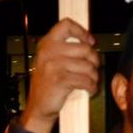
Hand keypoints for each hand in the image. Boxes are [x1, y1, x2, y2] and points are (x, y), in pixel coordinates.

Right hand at [20, 18, 100, 132]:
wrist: (39, 107)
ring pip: (88, 66)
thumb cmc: (49, 84)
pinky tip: (88, 90)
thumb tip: (90, 42)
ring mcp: (53, 65)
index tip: (89, 42)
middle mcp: (48, 52)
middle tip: (91, 69)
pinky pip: (86, 80)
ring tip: (89, 82)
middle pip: (85, 48)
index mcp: (46, 44)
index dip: (81, 31)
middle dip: (94, 61)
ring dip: (93, 77)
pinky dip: (91, 87)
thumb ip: (66, 49)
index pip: (65, 25)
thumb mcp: (51, 61)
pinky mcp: (60, 79)